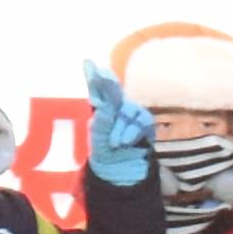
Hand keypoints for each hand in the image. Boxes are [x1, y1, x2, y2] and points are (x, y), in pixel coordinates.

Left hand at [82, 58, 153, 184]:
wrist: (121, 171)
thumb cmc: (106, 153)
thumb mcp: (99, 138)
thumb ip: (102, 120)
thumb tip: (105, 106)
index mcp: (101, 110)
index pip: (98, 91)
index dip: (94, 76)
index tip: (87, 63)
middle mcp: (117, 108)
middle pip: (113, 93)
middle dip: (107, 83)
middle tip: (99, 74)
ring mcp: (131, 114)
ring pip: (127, 110)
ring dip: (119, 127)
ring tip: (114, 143)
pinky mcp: (145, 124)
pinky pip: (140, 122)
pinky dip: (131, 132)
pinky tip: (124, 142)